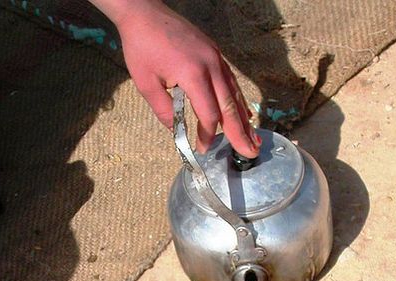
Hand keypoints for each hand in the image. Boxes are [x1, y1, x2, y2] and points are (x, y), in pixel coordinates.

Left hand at [89, 0, 259, 156]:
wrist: (144, 12)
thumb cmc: (142, 47)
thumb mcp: (146, 84)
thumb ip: (164, 111)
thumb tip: (176, 130)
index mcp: (193, 74)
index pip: (208, 114)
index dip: (207, 134)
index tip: (202, 148)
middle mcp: (211, 66)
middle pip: (229, 107)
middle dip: (240, 133)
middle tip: (250, 152)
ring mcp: (216, 58)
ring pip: (234, 94)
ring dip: (244, 119)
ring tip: (253, 139)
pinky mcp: (214, 54)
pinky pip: (231, 82)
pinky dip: (238, 101)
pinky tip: (244, 115)